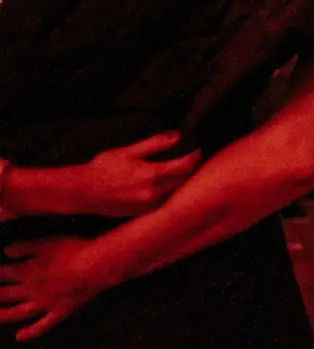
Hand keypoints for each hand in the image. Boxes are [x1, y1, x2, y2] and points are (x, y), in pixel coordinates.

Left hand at [0, 237, 110, 339]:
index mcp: (26, 271)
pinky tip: (19, 336)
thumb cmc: (73, 251)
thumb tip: (6, 251)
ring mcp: (44, 304)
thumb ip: (25, 247)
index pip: (2, 273)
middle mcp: (31, 290)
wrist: (96, 268)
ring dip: (2, 315)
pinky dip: (30, 332)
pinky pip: (42, 325)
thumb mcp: (47, 243)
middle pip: (5, 295)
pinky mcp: (59, 312)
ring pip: (17, 313)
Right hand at [77, 133, 200, 217]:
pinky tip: (166, 183)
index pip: (184, 166)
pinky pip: (163, 201)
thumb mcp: (128, 151)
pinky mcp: (142, 213)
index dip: (193, 156)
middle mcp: (154, 193)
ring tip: (180, 168)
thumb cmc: (103, 168)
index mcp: (152, 175)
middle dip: (189, 168)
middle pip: (183, 180)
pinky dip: (168, 191)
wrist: (81, 192)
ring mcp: (148, 205)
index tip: (196, 148)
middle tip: (191, 156)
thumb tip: (177, 135)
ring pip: (174, 191)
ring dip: (180, 180)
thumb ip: (155, 143)